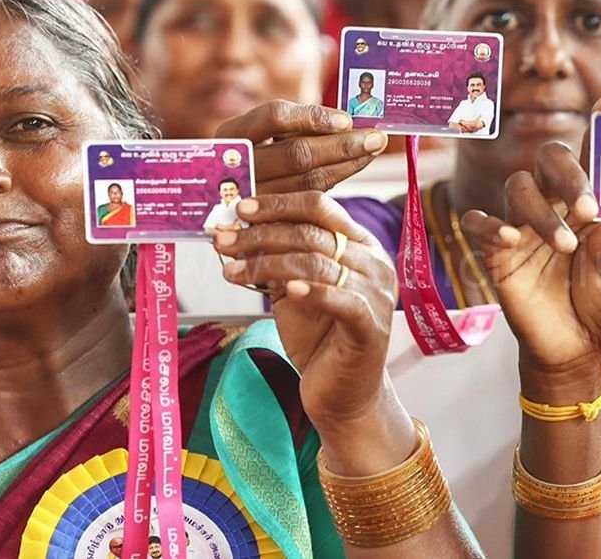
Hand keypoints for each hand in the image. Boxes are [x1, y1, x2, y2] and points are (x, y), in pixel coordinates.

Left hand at [214, 192, 397, 430]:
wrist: (342, 394)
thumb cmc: (319, 340)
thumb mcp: (294, 290)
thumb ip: (278, 260)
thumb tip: (237, 231)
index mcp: (361, 245)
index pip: (320, 208)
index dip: (278, 204)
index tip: (240, 208)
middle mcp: (375, 264)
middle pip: (313, 233)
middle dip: (261, 234)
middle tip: (223, 239)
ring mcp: (377, 295)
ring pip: (317, 263)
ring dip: (267, 264)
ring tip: (231, 271)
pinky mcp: (371, 327)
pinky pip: (341, 300)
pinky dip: (312, 292)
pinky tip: (286, 290)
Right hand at [215, 101, 387, 194]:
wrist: (225, 202)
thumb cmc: (255, 154)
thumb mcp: (262, 134)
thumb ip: (296, 124)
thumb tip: (347, 119)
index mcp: (232, 134)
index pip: (273, 118)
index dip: (312, 117)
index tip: (346, 119)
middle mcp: (236, 165)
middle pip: (296, 153)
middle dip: (342, 144)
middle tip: (376, 136)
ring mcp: (248, 196)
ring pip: (307, 180)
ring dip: (347, 163)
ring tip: (373, 149)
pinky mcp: (266, 219)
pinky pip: (308, 199)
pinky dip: (336, 179)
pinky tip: (356, 165)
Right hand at [461, 93, 600, 392]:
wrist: (577, 350)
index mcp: (587, 202)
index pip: (592, 156)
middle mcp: (553, 204)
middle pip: (548, 159)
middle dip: (568, 172)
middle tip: (589, 206)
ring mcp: (521, 225)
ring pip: (518, 188)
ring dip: (542, 211)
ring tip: (566, 246)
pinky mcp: (495, 251)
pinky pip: (477, 223)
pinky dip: (489, 225)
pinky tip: (510, 239)